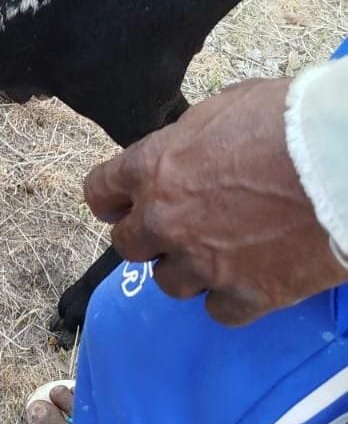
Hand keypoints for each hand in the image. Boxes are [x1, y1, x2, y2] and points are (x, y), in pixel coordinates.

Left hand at [84, 79, 347, 325]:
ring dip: (187, 270)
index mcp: (151, 168)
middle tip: (172, 232)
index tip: (118, 207)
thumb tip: (184, 154)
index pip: (99, 192)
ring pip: (169, 284)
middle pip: (127, 245)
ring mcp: (203, 261)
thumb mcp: (218, 111)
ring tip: (215, 256)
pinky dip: (229, 299)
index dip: (110, 201)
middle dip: (147, 238)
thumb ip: (186, 143)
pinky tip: (245, 281)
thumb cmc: (284, 121)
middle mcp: (165, 219)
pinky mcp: (248, 294)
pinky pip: (219, 311)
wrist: (339, 160)